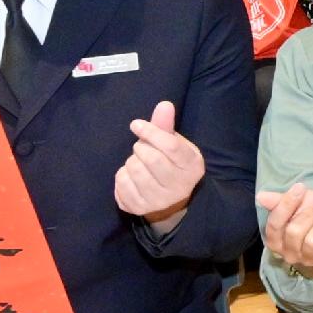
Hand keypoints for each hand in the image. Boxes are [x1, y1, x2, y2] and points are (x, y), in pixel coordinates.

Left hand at [112, 100, 206, 225]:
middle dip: (140, 148)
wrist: (169, 200)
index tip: (136, 125)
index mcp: (191, 166)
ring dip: (131, 162)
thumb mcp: (174, 144)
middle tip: (141, 149)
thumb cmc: (171, 164)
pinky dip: (122, 175)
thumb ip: (167, 125)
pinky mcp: (140, 208)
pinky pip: (121, 184)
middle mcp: (179, 187)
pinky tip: (131, 177)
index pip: (170, 146)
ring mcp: (159, 201)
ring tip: (138, 164)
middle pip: (151, 158)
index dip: (150, 131)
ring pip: (134, 170)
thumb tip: (164, 104)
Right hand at [256, 182, 312, 270]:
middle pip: (294, 232)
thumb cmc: (311, 209)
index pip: (274, 224)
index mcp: (275, 240)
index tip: (299, 188)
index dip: (287, 204)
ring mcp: (309, 260)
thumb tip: (260, 197)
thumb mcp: (295, 200)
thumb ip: (276, 200)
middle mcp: (289, 254)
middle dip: (309, 215)